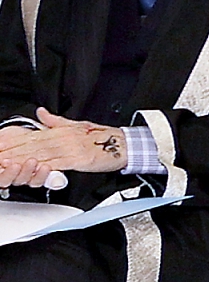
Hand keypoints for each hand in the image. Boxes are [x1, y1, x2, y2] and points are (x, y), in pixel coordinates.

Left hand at [0, 113, 125, 185]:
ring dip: (21, 159)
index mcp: (60, 130)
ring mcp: (68, 148)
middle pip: (31, 145)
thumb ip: (55, 120)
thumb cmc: (103, 137)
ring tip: (7, 162)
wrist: (124, 145)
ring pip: (39, 154)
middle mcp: (62, 138)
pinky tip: (30, 169)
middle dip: (11, 151)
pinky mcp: (76, 160)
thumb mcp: (77, 124)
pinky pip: (54, 164)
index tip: (0, 144)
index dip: (13, 141)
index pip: (30, 136)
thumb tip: (40, 112)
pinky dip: (40, 167)